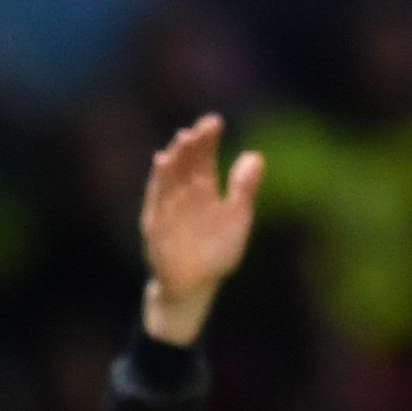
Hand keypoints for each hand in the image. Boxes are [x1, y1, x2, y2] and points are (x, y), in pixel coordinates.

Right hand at [138, 114, 262, 344]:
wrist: (196, 287)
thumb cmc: (216, 253)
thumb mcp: (237, 218)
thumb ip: (244, 189)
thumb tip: (255, 156)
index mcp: (204, 189)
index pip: (204, 157)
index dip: (208, 139)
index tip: (215, 122)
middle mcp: (184, 194)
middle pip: (186, 162)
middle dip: (192, 144)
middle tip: (200, 127)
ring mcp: (168, 209)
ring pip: (170, 177)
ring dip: (175, 157)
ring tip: (182, 139)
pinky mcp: (156, 225)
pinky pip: (156, 199)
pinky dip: (158, 182)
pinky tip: (161, 164)